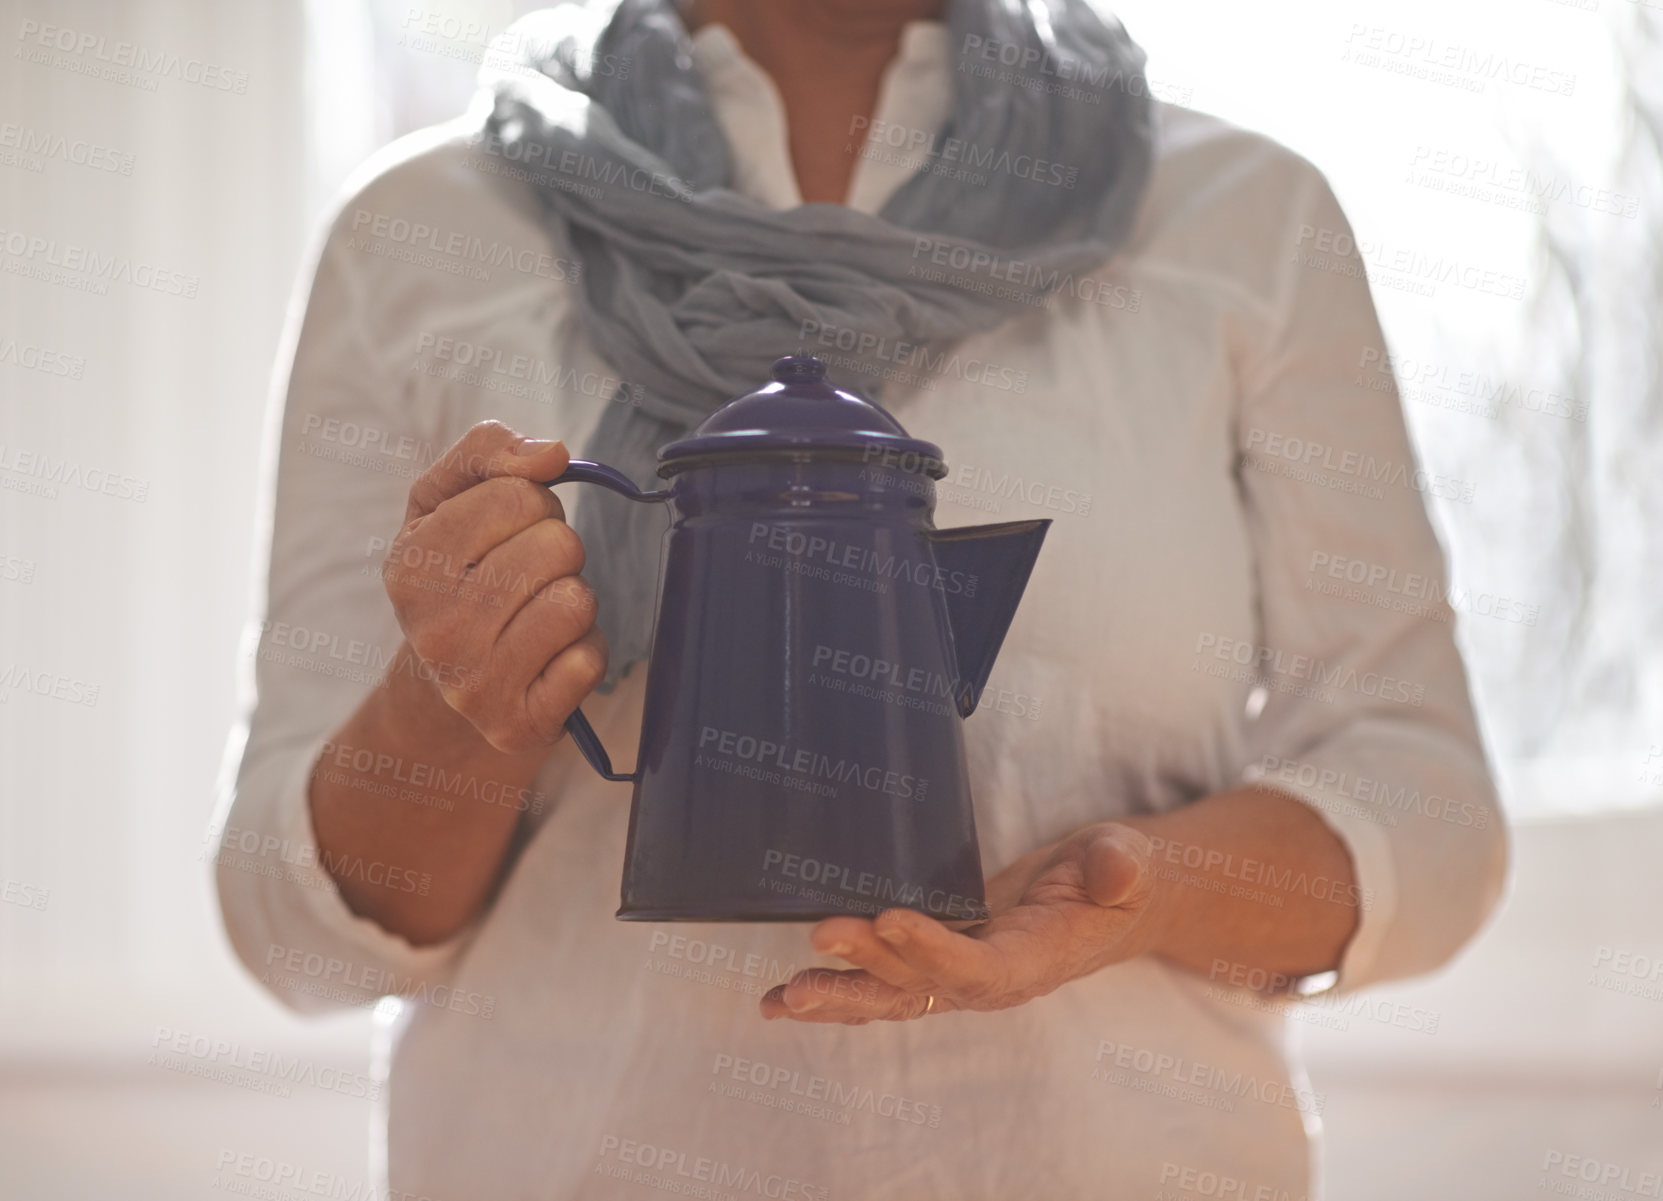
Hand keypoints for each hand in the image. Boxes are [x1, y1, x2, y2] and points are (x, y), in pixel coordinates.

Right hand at [383, 420, 606, 753]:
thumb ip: (487, 453)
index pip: (517, 495)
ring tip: (537, 614)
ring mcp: (474, 683)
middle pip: (556, 545)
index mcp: (410, 565)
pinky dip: (584, 651)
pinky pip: (589, 660)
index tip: (509, 529)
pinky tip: (548, 658)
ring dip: (574, 599)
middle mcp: (434, 629)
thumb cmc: (457, 576)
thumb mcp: (445, 503)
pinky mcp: (516, 724)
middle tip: (528, 576)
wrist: (446, 686)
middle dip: (557, 550)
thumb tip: (552, 454)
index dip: (531, 502)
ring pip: (576, 601)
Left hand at [760, 823, 1161, 1022]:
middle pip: (920, 984)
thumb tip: (1120, 871)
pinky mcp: (937, 964)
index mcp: (1035, 960)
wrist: (1112, 902)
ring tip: (785, 996)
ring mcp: (959, 977)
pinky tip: (783, 1000)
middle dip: (866, 964)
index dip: (934, 950)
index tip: (890, 919)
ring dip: (837, 995)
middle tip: (818, 936)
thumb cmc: (1118, 877)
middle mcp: (991, 980)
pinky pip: (884, 987)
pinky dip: (835, 994)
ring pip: (892, 996)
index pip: (980, 967)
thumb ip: (1122, 868)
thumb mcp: (1130, 861)